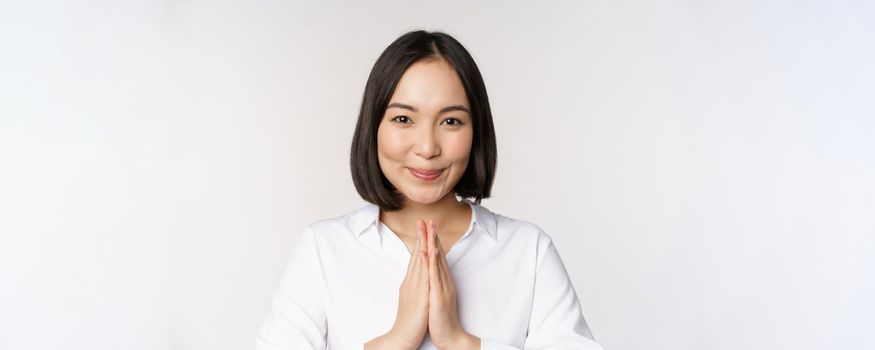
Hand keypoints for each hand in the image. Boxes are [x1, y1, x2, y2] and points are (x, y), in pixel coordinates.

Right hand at [366, 221, 429, 349]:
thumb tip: (418, 276)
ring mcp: (415, 288)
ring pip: (419, 262)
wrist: (402, 337)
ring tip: (426, 229)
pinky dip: (423, 263)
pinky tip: (425, 252)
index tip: (424, 227)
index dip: (420, 242)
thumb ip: (415, 286)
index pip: (416, 258)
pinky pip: (422, 277)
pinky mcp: (419, 296)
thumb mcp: (413, 299)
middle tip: (423, 219)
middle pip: (416, 255)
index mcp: (411, 282)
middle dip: (421, 237)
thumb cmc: (409, 320)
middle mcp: (412, 282)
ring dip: (423, 244)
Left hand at [426, 219, 480, 349]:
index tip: (428, 227)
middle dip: (433, 236)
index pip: (437, 257)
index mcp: (442, 281)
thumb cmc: (441, 318)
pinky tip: (429, 251)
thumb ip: (435, 284)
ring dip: (433, 243)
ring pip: (437, 261)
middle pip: (438, 254)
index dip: (433, 240)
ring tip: (430, 228)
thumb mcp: (437, 296)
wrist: (450, 336)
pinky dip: (432, 262)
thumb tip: (432, 273)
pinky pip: (434, 276)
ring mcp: (442, 286)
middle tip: (429, 219)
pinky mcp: (438, 295)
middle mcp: (444, 280)